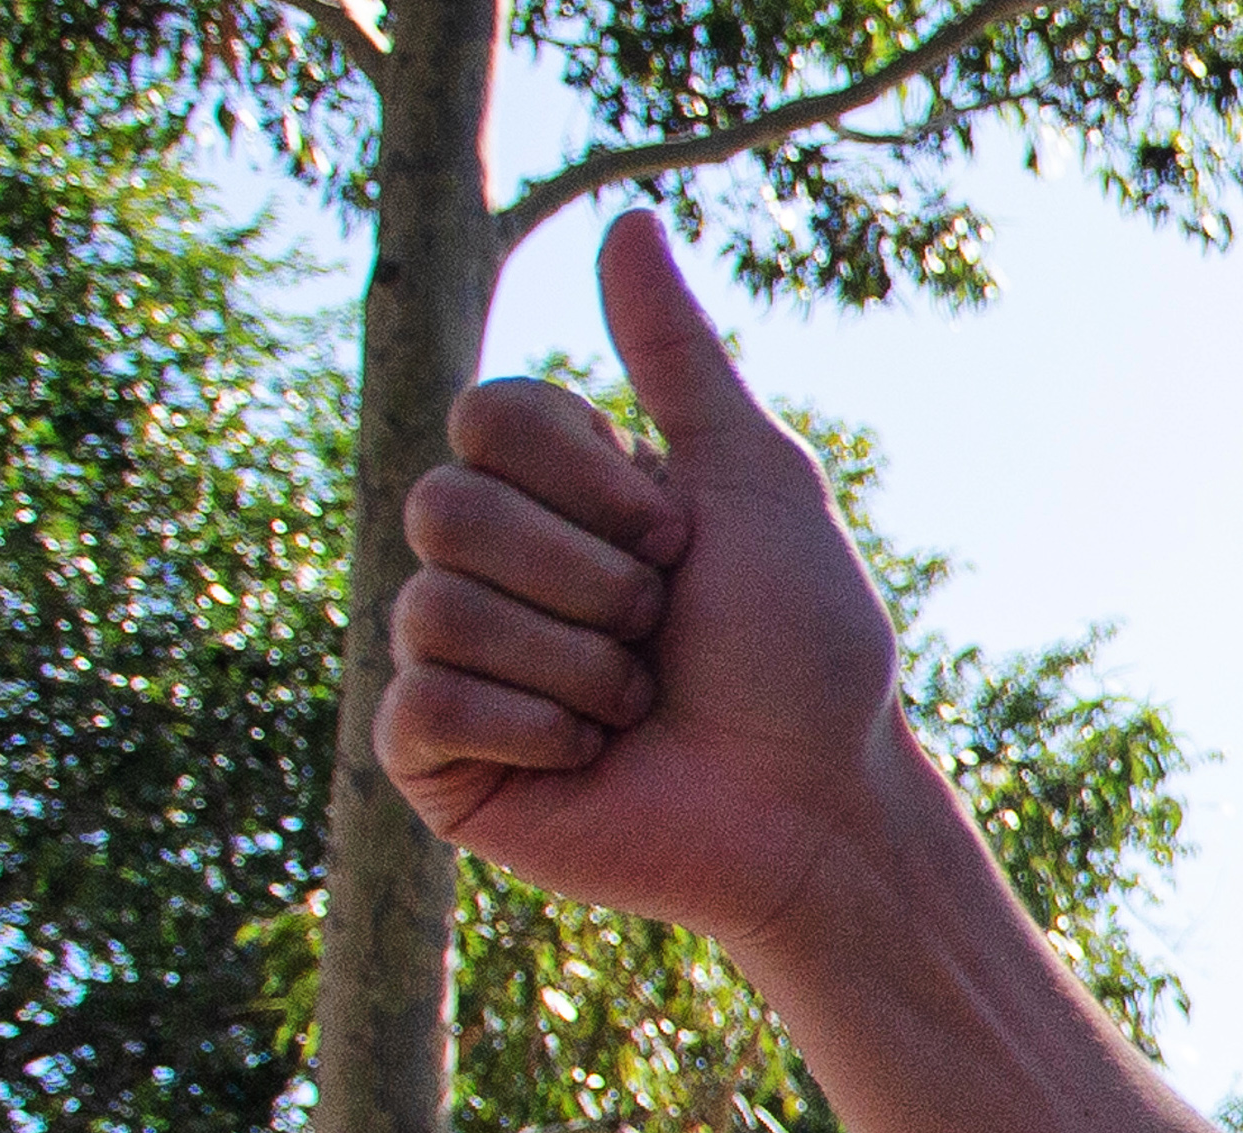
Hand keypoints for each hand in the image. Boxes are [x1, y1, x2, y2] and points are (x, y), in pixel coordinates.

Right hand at [376, 212, 910, 946]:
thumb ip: (680, 357)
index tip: (677, 540)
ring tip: (637, 702)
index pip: (486, 416)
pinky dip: (531, 726)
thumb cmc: (804, 652)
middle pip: (448, 504)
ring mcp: (455, 667)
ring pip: (438, 604)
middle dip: (590, 577)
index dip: (589, 478)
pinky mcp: (439, 764)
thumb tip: (629, 218)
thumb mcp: (754, 479)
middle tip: (662, 632)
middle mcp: (487, 568)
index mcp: (549, 494)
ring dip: (577, 659)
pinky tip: (590, 756)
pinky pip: (424, 704)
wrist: (818, 804)